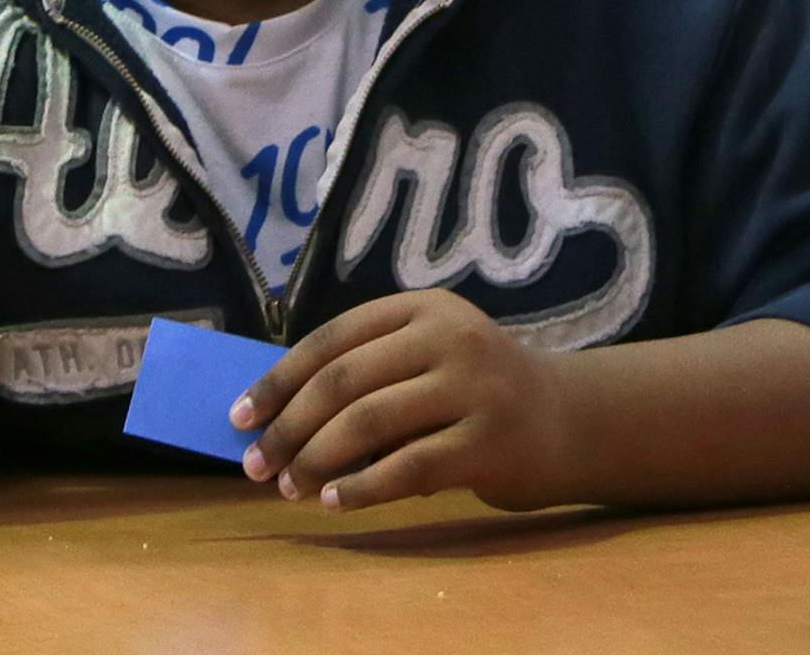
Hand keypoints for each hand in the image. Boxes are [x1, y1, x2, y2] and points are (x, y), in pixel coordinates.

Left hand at [230, 290, 570, 512]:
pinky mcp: (492, 443)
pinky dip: (361, 487)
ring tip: (286, 487)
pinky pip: (409, 468)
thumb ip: (368, 372)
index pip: (331, 339)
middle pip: (344, 382)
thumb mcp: (426, 358)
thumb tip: (272, 413)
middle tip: (254, 464)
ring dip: (317, 459)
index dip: (279, 379)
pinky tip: (332, 501)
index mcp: (421, 308)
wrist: (571, 421)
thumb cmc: (474, 391)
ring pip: (370, 423)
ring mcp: (475, 388)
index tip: (239, 415)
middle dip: (289, 426)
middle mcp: (449, 338)